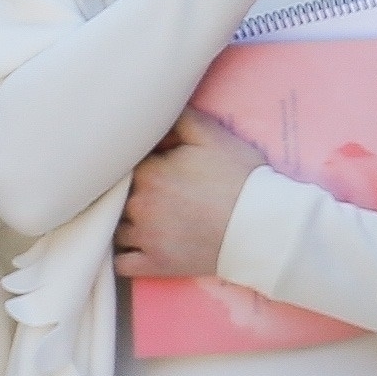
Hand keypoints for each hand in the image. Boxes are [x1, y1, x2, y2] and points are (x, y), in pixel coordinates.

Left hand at [113, 107, 266, 278]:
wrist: (260, 226)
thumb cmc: (239, 178)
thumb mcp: (212, 135)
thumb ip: (179, 117)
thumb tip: (157, 110)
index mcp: (148, 172)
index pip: (127, 162)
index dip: (141, 161)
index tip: (156, 163)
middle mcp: (138, 205)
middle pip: (119, 194)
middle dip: (132, 190)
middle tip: (155, 190)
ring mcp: (144, 238)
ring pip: (116, 227)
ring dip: (124, 221)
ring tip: (143, 217)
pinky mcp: (154, 264)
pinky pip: (121, 263)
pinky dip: (122, 255)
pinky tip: (133, 246)